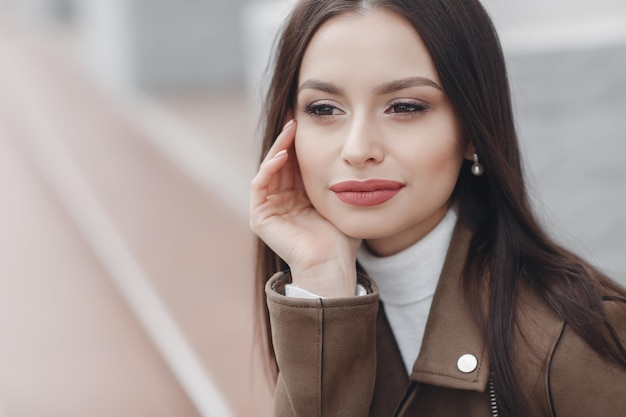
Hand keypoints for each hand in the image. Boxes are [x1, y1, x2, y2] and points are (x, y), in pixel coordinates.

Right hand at [250, 120, 360, 296]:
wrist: (332, 264)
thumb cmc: (342, 238)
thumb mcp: (340, 199)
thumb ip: (339, 179)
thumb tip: (350, 153)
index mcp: (299, 197)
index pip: (296, 163)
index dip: (300, 141)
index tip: (308, 119)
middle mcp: (282, 201)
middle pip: (281, 162)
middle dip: (287, 138)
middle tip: (295, 115)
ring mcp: (269, 209)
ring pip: (269, 169)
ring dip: (278, 147)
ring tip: (290, 129)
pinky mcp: (260, 217)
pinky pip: (260, 186)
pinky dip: (269, 168)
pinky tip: (283, 155)